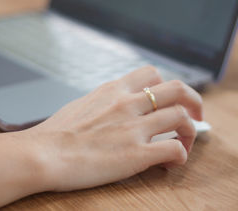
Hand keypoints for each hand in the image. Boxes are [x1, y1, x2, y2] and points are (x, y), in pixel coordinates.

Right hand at [21, 66, 202, 191]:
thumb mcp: (81, 105)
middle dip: (193, 100)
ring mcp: (134, 127)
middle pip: (178, 89)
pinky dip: (180, 156)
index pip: (152, 74)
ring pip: (182, 117)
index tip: (169, 98)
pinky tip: (170, 163)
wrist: (42, 154)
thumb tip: (112, 107)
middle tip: (196, 114)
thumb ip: (103, 102)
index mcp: (114, 90)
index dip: (167, 85)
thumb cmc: (55, 133)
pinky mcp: (136, 154)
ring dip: (190, 131)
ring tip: (183, 143)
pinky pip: (174, 149)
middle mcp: (128, 104)